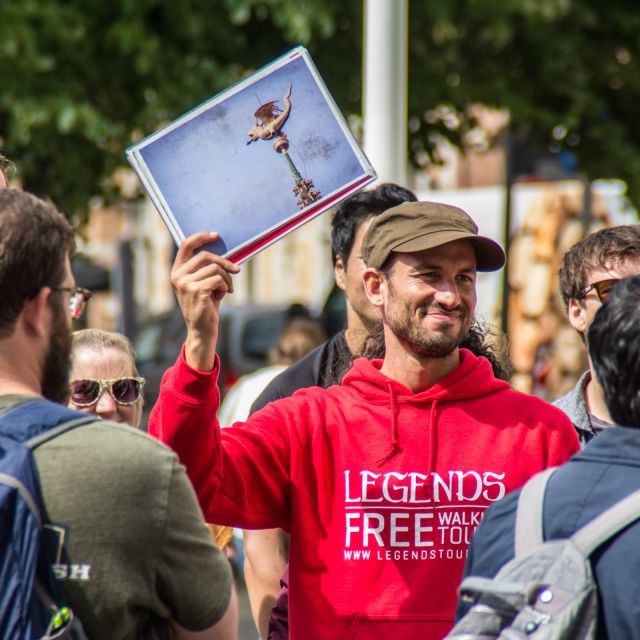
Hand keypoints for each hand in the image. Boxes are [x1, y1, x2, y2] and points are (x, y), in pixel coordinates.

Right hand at [171, 232, 239, 370]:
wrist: (202, 328)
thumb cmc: (206, 305)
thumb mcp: (204, 283)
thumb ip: (208, 268)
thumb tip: (225, 254)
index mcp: (177, 271)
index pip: (185, 245)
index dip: (200, 237)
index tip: (216, 236)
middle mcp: (178, 276)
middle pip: (205, 256)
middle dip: (224, 262)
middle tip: (236, 270)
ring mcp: (185, 283)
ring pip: (214, 268)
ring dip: (226, 278)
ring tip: (226, 289)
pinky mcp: (196, 290)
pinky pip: (218, 279)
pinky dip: (225, 286)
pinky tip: (224, 294)